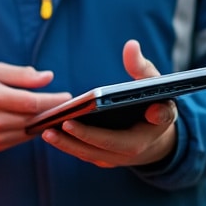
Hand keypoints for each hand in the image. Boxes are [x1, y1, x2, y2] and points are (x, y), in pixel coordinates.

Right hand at [0, 63, 71, 151]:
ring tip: (54, 112)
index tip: (68, 97)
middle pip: (33, 118)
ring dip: (43, 122)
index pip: (32, 102)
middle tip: (66, 105)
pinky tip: (37, 120)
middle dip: (52, 111)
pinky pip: (21, 138)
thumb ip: (22, 75)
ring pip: (29, 130)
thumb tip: (48, 77)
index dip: (53, 101)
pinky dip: (30, 129)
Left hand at [42, 39, 178, 167]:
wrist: (161, 133)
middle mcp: (126, 155)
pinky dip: (69, 145)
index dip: (89, 133)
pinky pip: (84, 153)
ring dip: (64, 145)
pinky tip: (52, 131)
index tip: (69, 122)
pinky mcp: (104, 158)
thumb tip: (131, 46)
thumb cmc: (157, 102)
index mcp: (140, 139)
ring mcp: (114, 159)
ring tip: (44, 130)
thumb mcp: (156, 85)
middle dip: (69, 140)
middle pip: (92, 150)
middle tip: (48, 128)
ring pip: (85, 154)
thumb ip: (143, 68)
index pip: (110, 140)